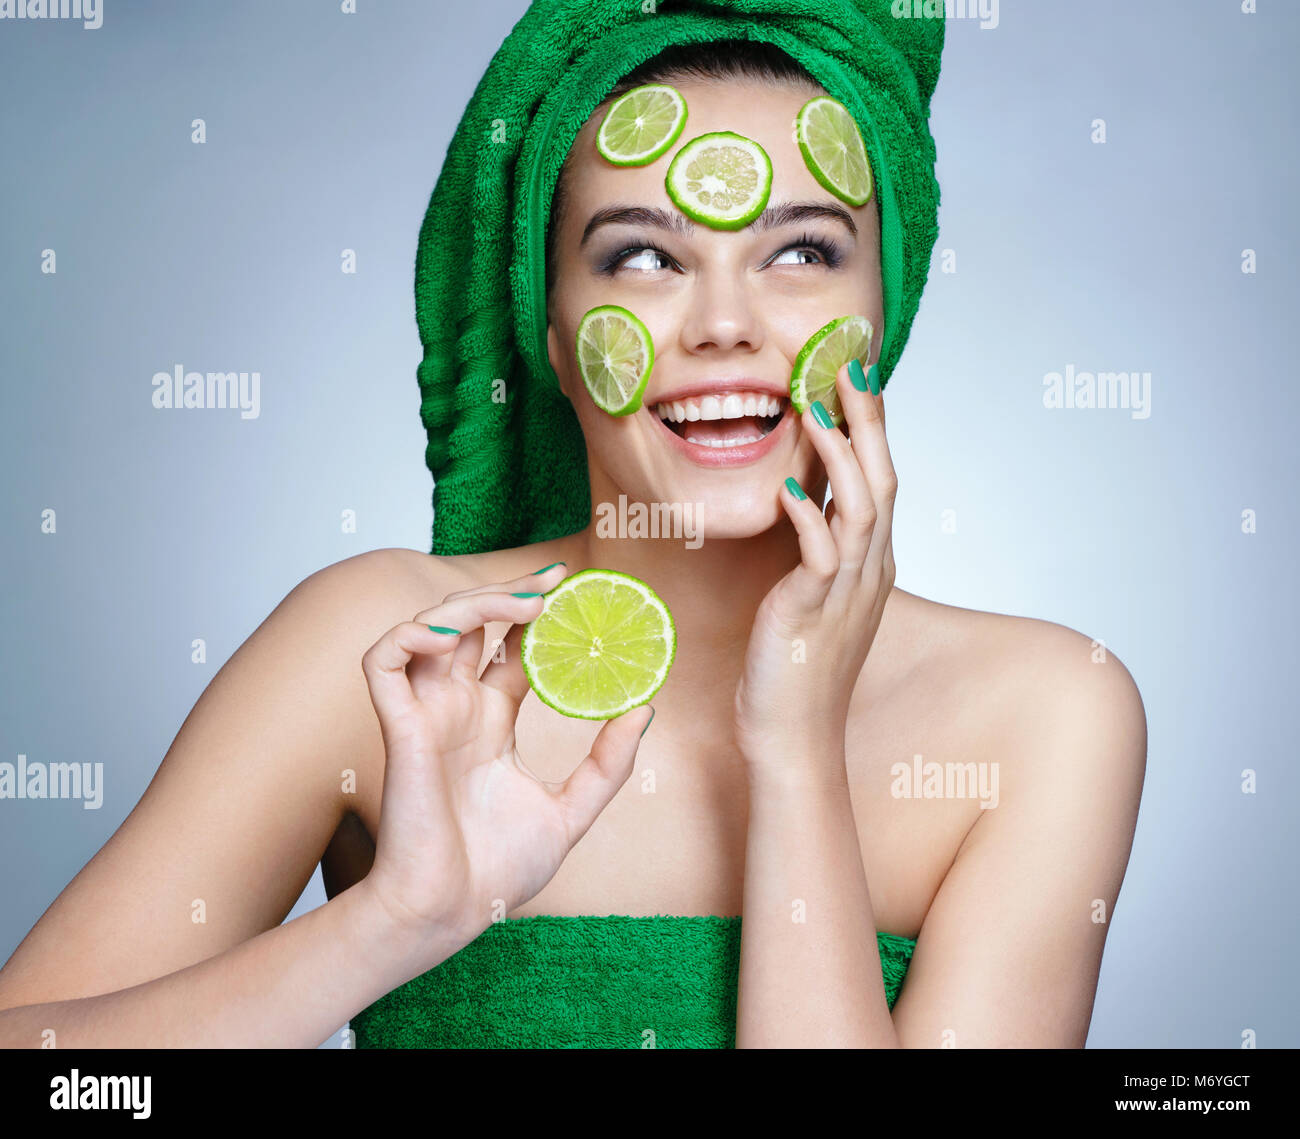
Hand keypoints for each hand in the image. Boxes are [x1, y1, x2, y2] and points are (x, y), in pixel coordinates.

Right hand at [358, 563, 652, 960]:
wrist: (451, 913)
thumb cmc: (497, 872)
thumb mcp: (571, 811)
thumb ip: (607, 763)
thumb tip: (644, 710)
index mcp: (491, 723)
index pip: (511, 647)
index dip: (537, 614)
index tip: (576, 590)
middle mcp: (457, 709)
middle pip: (474, 624)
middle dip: (509, 592)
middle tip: (556, 581)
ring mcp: (426, 714)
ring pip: (432, 627)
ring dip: (473, 603)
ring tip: (525, 604)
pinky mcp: (397, 727)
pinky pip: (383, 660)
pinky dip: (410, 634)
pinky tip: (454, 636)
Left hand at [733, 357, 896, 785]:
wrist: (795, 738)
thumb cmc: (798, 667)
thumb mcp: (813, 593)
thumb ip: (817, 545)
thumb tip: (804, 497)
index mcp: (870, 562)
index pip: (880, 479)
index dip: (871, 427)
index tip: (854, 376)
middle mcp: (869, 570)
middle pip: (882, 481)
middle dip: (867, 422)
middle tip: (848, 366)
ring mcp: (846, 592)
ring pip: (860, 511)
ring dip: (840, 457)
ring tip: (814, 407)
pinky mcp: (813, 614)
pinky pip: (820, 559)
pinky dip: (808, 522)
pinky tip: (789, 492)